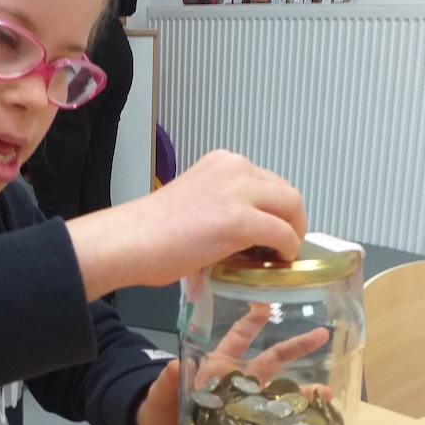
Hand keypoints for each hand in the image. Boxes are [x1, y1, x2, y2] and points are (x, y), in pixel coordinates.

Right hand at [67, 151, 306, 301]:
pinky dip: (287, 249)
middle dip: (292, 220)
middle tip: (284, 245)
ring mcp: (239, 192)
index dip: (276, 209)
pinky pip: (282, 234)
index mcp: (222, 162)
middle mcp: (235, 168)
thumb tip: (243, 236)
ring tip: (282, 254)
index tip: (271, 231)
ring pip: (291, 207)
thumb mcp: (195, 202)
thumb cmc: (150, 232)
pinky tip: (279, 261)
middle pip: (286, 192)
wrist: (131, 242)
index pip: (267, 182)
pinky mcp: (241, 220)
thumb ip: (222, 208)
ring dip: (293, 232)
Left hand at [135, 323, 330, 424]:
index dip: (253, 321)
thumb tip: (172, 365)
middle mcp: (238, 383)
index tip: (271, 303)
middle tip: (323, 333)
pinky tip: (315, 424)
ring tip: (326, 394)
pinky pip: (276, 423)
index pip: (238, 338)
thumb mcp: (160, 395)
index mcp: (218, 367)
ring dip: (303, 392)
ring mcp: (247, 406)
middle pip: (271, 360)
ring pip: (280, 394)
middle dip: (296, 347)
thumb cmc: (159, 411)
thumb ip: (167, 382)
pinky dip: (295, 423)